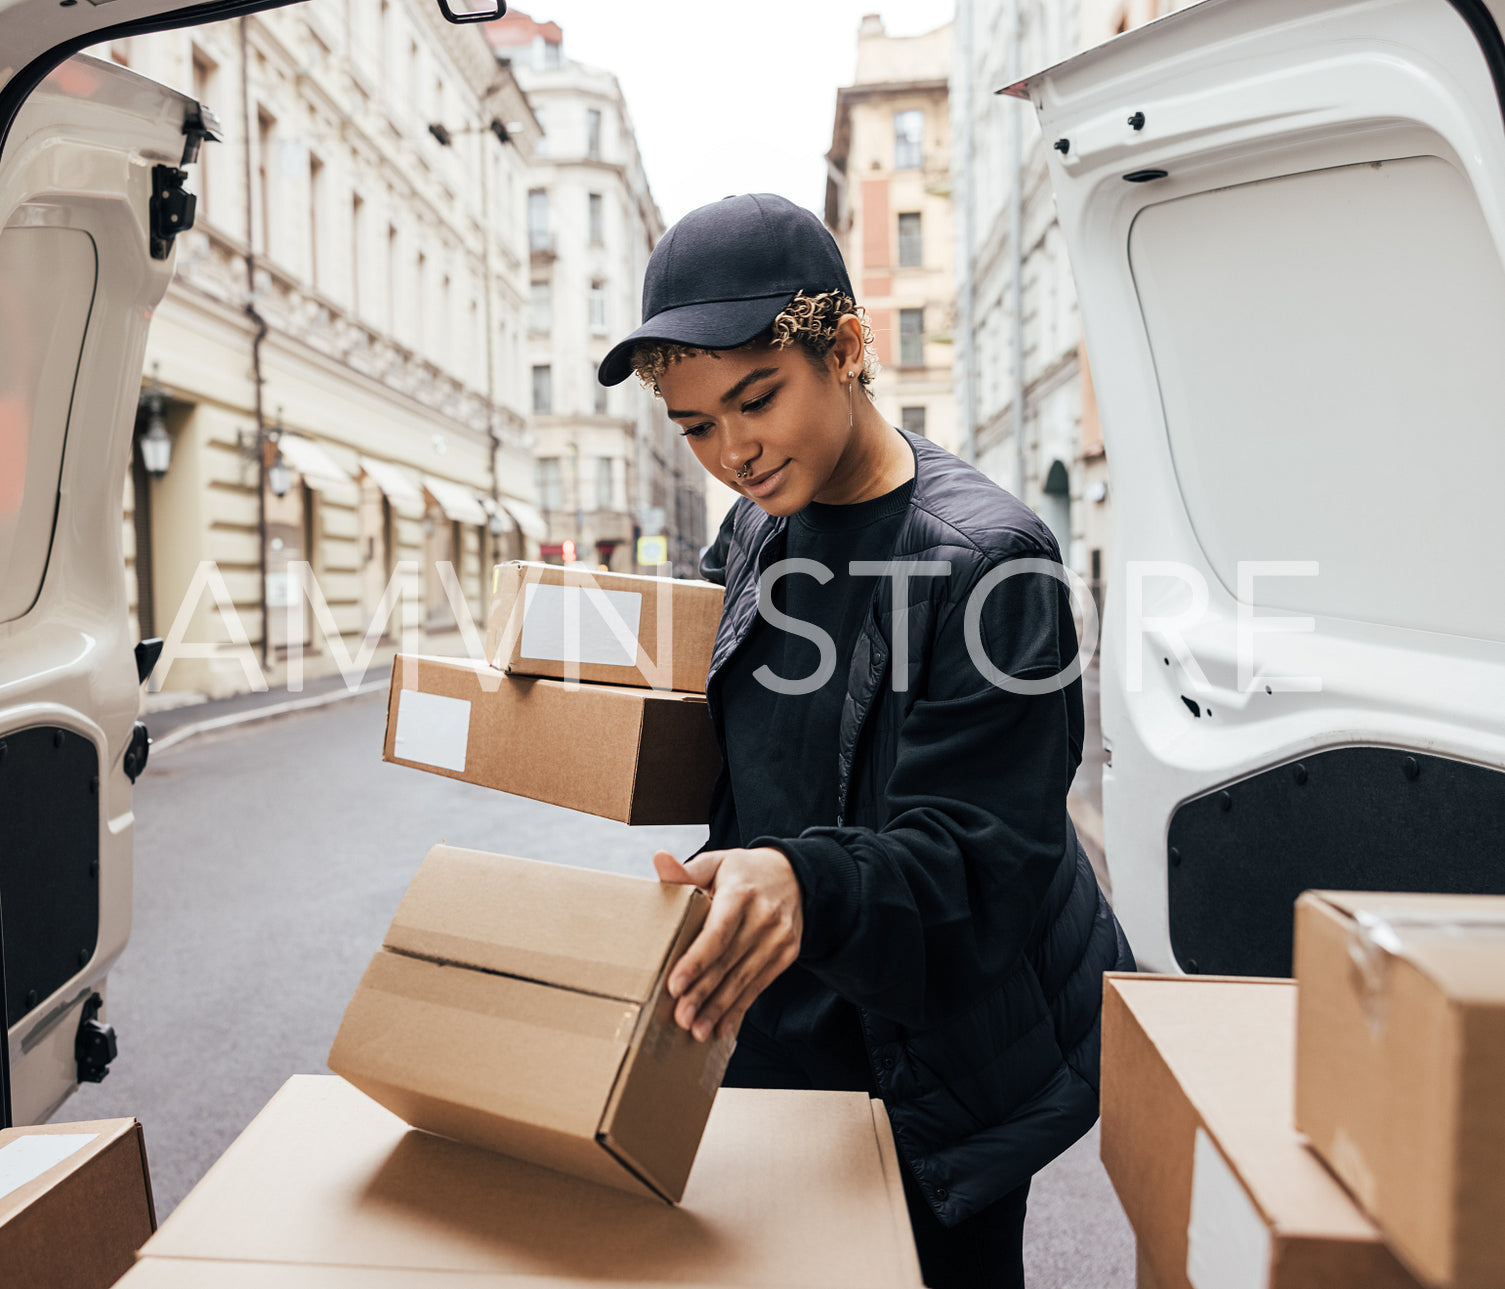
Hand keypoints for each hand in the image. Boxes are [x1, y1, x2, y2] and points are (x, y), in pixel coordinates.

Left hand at [652, 847, 802, 1041]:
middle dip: (703, 993)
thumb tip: (658, 859)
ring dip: (720, 1008)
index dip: (696, 960)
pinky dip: (739, 1009)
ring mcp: (779, 938)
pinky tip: (722, 1028)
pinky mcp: (786, 954)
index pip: (718, 932)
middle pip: (728, 961)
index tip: (675, 984)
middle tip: (681, 1018)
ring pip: (744, 979)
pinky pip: (759, 986)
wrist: (796, 876)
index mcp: (741, 892)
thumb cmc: (743, 872)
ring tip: (697, 1030)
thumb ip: (686, 871)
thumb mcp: (716, 863)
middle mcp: (764, 916)